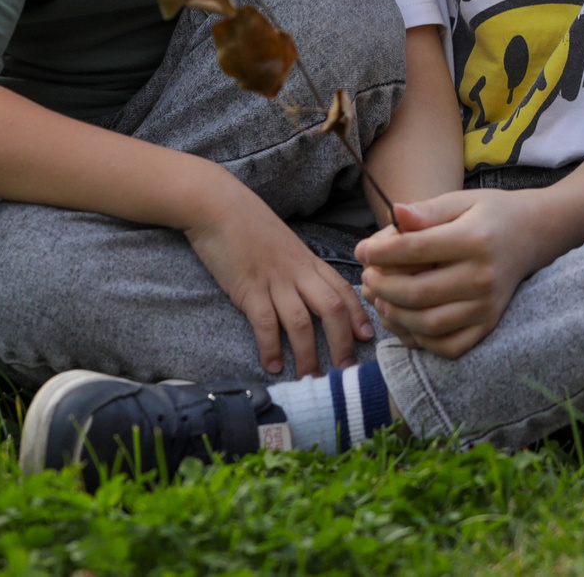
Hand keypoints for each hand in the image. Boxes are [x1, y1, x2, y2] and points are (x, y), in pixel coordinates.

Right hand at [182, 176, 371, 376]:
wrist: (217, 205)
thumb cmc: (248, 224)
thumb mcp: (284, 243)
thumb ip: (298, 267)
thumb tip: (307, 292)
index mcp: (308, 260)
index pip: (341, 289)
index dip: (357, 315)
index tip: (366, 338)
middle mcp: (297, 271)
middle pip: (331, 309)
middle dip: (342, 342)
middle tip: (344, 370)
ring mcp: (274, 279)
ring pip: (301, 322)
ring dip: (308, 355)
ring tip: (310, 378)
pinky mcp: (248, 287)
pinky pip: (265, 323)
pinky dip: (271, 347)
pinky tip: (272, 365)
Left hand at [355, 189, 550, 358]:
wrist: (531, 234)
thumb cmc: (488, 214)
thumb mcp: (460, 200)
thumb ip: (427, 210)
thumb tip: (396, 214)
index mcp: (475, 239)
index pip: (417, 249)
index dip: (381, 251)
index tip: (362, 250)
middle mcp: (484, 277)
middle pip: (419, 292)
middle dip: (382, 287)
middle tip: (367, 278)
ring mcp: (488, 306)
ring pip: (429, 324)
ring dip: (396, 315)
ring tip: (381, 299)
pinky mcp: (489, 324)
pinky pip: (449, 346)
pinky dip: (421, 340)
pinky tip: (406, 320)